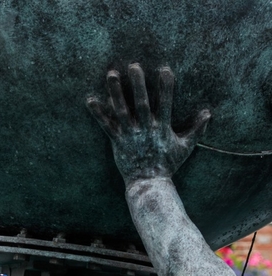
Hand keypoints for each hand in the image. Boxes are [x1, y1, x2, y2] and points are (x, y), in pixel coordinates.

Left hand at [87, 64, 209, 183]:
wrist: (148, 184)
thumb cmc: (168, 165)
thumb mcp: (185, 147)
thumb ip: (197, 130)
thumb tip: (208, 113)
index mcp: (162, 129)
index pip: (165, 104)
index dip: (165, 88)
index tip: (165, 70)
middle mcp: (145, 131)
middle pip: (141, 104)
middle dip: (138, 85)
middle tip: (134, 66)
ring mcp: (130, 136)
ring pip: (121, 111)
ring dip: (116, 92)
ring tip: (111, 74)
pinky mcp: (117, 143)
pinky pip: (106, 126)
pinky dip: (98, 114)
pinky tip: (91, 100)